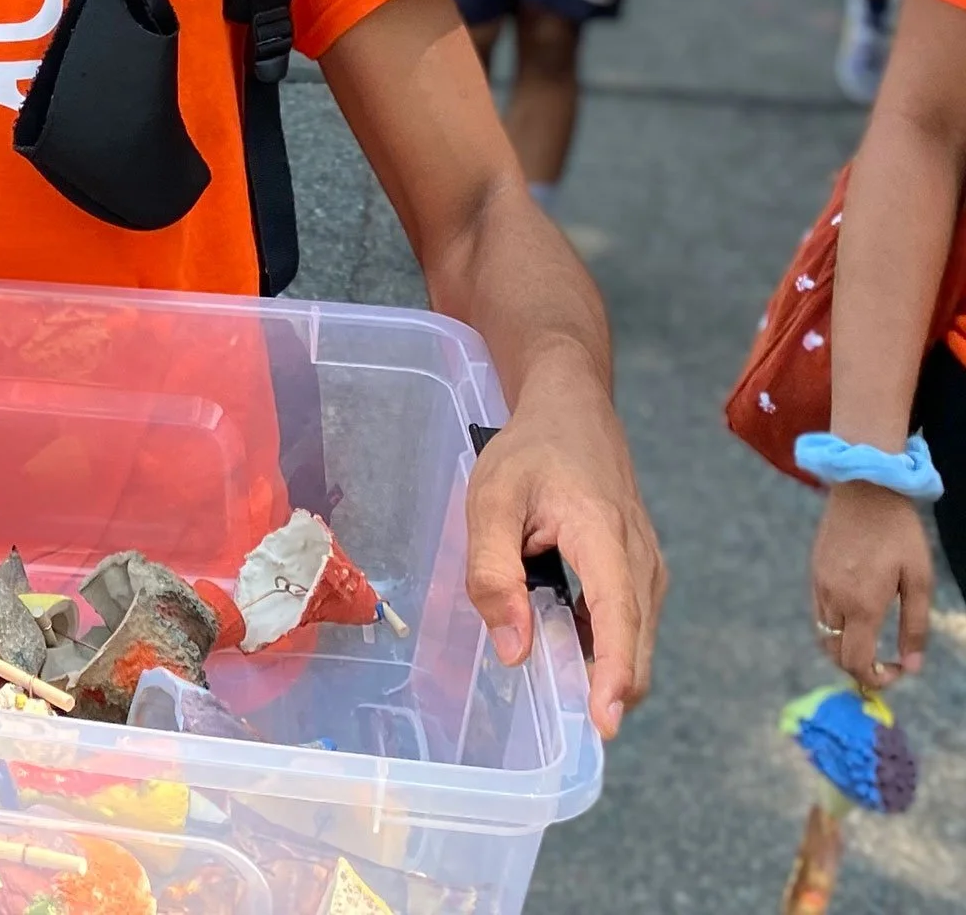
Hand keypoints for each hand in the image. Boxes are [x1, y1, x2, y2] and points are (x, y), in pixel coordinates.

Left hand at [465, 372, 665, 738]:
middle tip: (574, 730)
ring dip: (610, 672)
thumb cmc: (530, 450)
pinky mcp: (641, 571)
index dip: (613, 674)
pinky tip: (574, 656)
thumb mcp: (491, 500)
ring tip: (569, 696)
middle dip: (612, 691)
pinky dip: (610, 650)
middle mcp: (641, 558)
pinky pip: (631, 624)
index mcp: (604, 535)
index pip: (619, 617)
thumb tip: (514, 650)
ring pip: (636, 639)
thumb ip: (494, 572)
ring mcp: (647, 566)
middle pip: (636, 643)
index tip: (605, 723)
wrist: (573, 407)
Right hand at [812, 480, 930, 685]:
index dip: (876, 679)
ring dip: (845, 647)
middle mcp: (833, 599)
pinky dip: (835, 626)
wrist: (864, 487)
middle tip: (884, 661)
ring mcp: (818, 583)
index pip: (856, 663)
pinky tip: (856, 611)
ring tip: (871, 637)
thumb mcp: (919, 580)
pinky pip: (819, 611)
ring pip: (824, 634)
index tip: (897, 671)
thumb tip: (912, 666)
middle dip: (858, 667)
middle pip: (835, 654)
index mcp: (861, 605)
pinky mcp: (814, 569)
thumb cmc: (899, 532)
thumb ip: (915, 627)